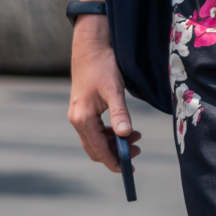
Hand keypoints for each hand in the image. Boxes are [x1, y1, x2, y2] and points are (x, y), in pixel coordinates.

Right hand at [68, 18, 141, 173]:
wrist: (90, 47)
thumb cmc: (103, 66)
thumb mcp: (114, 90)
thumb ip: (119, 113)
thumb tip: (126, 135)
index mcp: (83, 119)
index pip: (98, 150)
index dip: (113, 161)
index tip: (128, 168)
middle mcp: (77, 120)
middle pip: (95, 148)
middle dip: (115, 153)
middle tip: (137, 151)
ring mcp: (78, 115)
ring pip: (95, 140)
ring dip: (113, 143)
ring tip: (135, 137)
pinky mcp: (82, 109)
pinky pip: (94, 130)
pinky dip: (108, 133)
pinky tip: (122, 128)